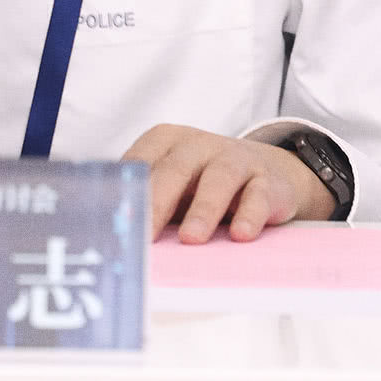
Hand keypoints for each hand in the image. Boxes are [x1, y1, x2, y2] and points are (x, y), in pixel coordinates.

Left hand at [123, 123, 338, 242]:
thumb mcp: (172, 186)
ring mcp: (235, 158)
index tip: (114, 220)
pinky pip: (259, 195)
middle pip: (176, 169)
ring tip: (191, 239)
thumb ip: (145, 202)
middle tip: (145, 234)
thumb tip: (113, 237)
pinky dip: (249, 214)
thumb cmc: (202, 185)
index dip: (127, 190)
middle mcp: (198, 145)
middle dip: (158, 202)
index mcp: (165, 141)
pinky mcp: (267, 179)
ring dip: (204, 209)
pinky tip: (240, 235)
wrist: (268, 173)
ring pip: (219, 178)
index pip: (141, 161)